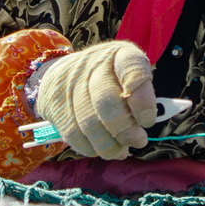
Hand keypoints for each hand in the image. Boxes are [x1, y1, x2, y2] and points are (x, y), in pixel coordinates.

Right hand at [34, 41, 157, 159]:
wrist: (64, 74)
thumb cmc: (109, 79)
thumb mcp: (128, 76)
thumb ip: (139, 96)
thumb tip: (144, 127)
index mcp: (119, 55)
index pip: (132, 71)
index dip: (143, 100)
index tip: (148, 121)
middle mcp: (93, 66)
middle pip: (106, 101)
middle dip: (125, 129)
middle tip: (138, 141)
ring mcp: (71, 85)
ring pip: (90, 124)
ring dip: (110, 145)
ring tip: (122, 151)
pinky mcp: (56, 106)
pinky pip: (74, 135)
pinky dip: (91, 148)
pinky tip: (102, 149)